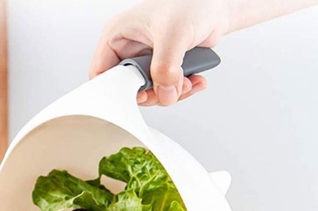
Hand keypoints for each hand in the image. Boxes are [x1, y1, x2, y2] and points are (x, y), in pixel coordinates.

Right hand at [89, 0, 229, 105]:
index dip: (117, 90)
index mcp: (118, 36)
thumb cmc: (190, 2)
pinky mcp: (163, 70)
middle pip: (129, 90)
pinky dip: (182, 91)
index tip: (140, 93)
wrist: (215, 6)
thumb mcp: (174, 33)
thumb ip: (166, 67)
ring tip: (187, 81)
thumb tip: (164, 93)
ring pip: (150, 94)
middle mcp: (130, 50)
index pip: (103, 73)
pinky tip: (195, 80)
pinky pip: (166, 91)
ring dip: (171, 94)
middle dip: (153, 94)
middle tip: (169, 89)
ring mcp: (147, 62)